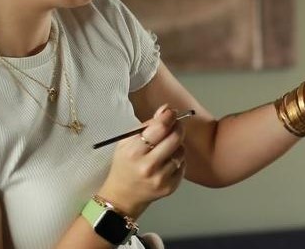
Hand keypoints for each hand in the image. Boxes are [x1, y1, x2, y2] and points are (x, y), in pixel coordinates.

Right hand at [97, 104, 184, 218]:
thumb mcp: (126, 142)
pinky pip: (183, 165)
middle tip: (175, 125)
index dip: (169, 116)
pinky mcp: (170, 187)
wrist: (122, 195)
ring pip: (181, 152)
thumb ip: (147, 126)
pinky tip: (167, 161)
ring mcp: (161, 178)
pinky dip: (178, 160)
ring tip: (167, 147)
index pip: (159, 128)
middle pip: (174, 138)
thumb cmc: (124, 164)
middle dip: (177, 128)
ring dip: (177, 145)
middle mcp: (148, 166)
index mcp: (134, 152)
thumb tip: (166, 110)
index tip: (171, 112)